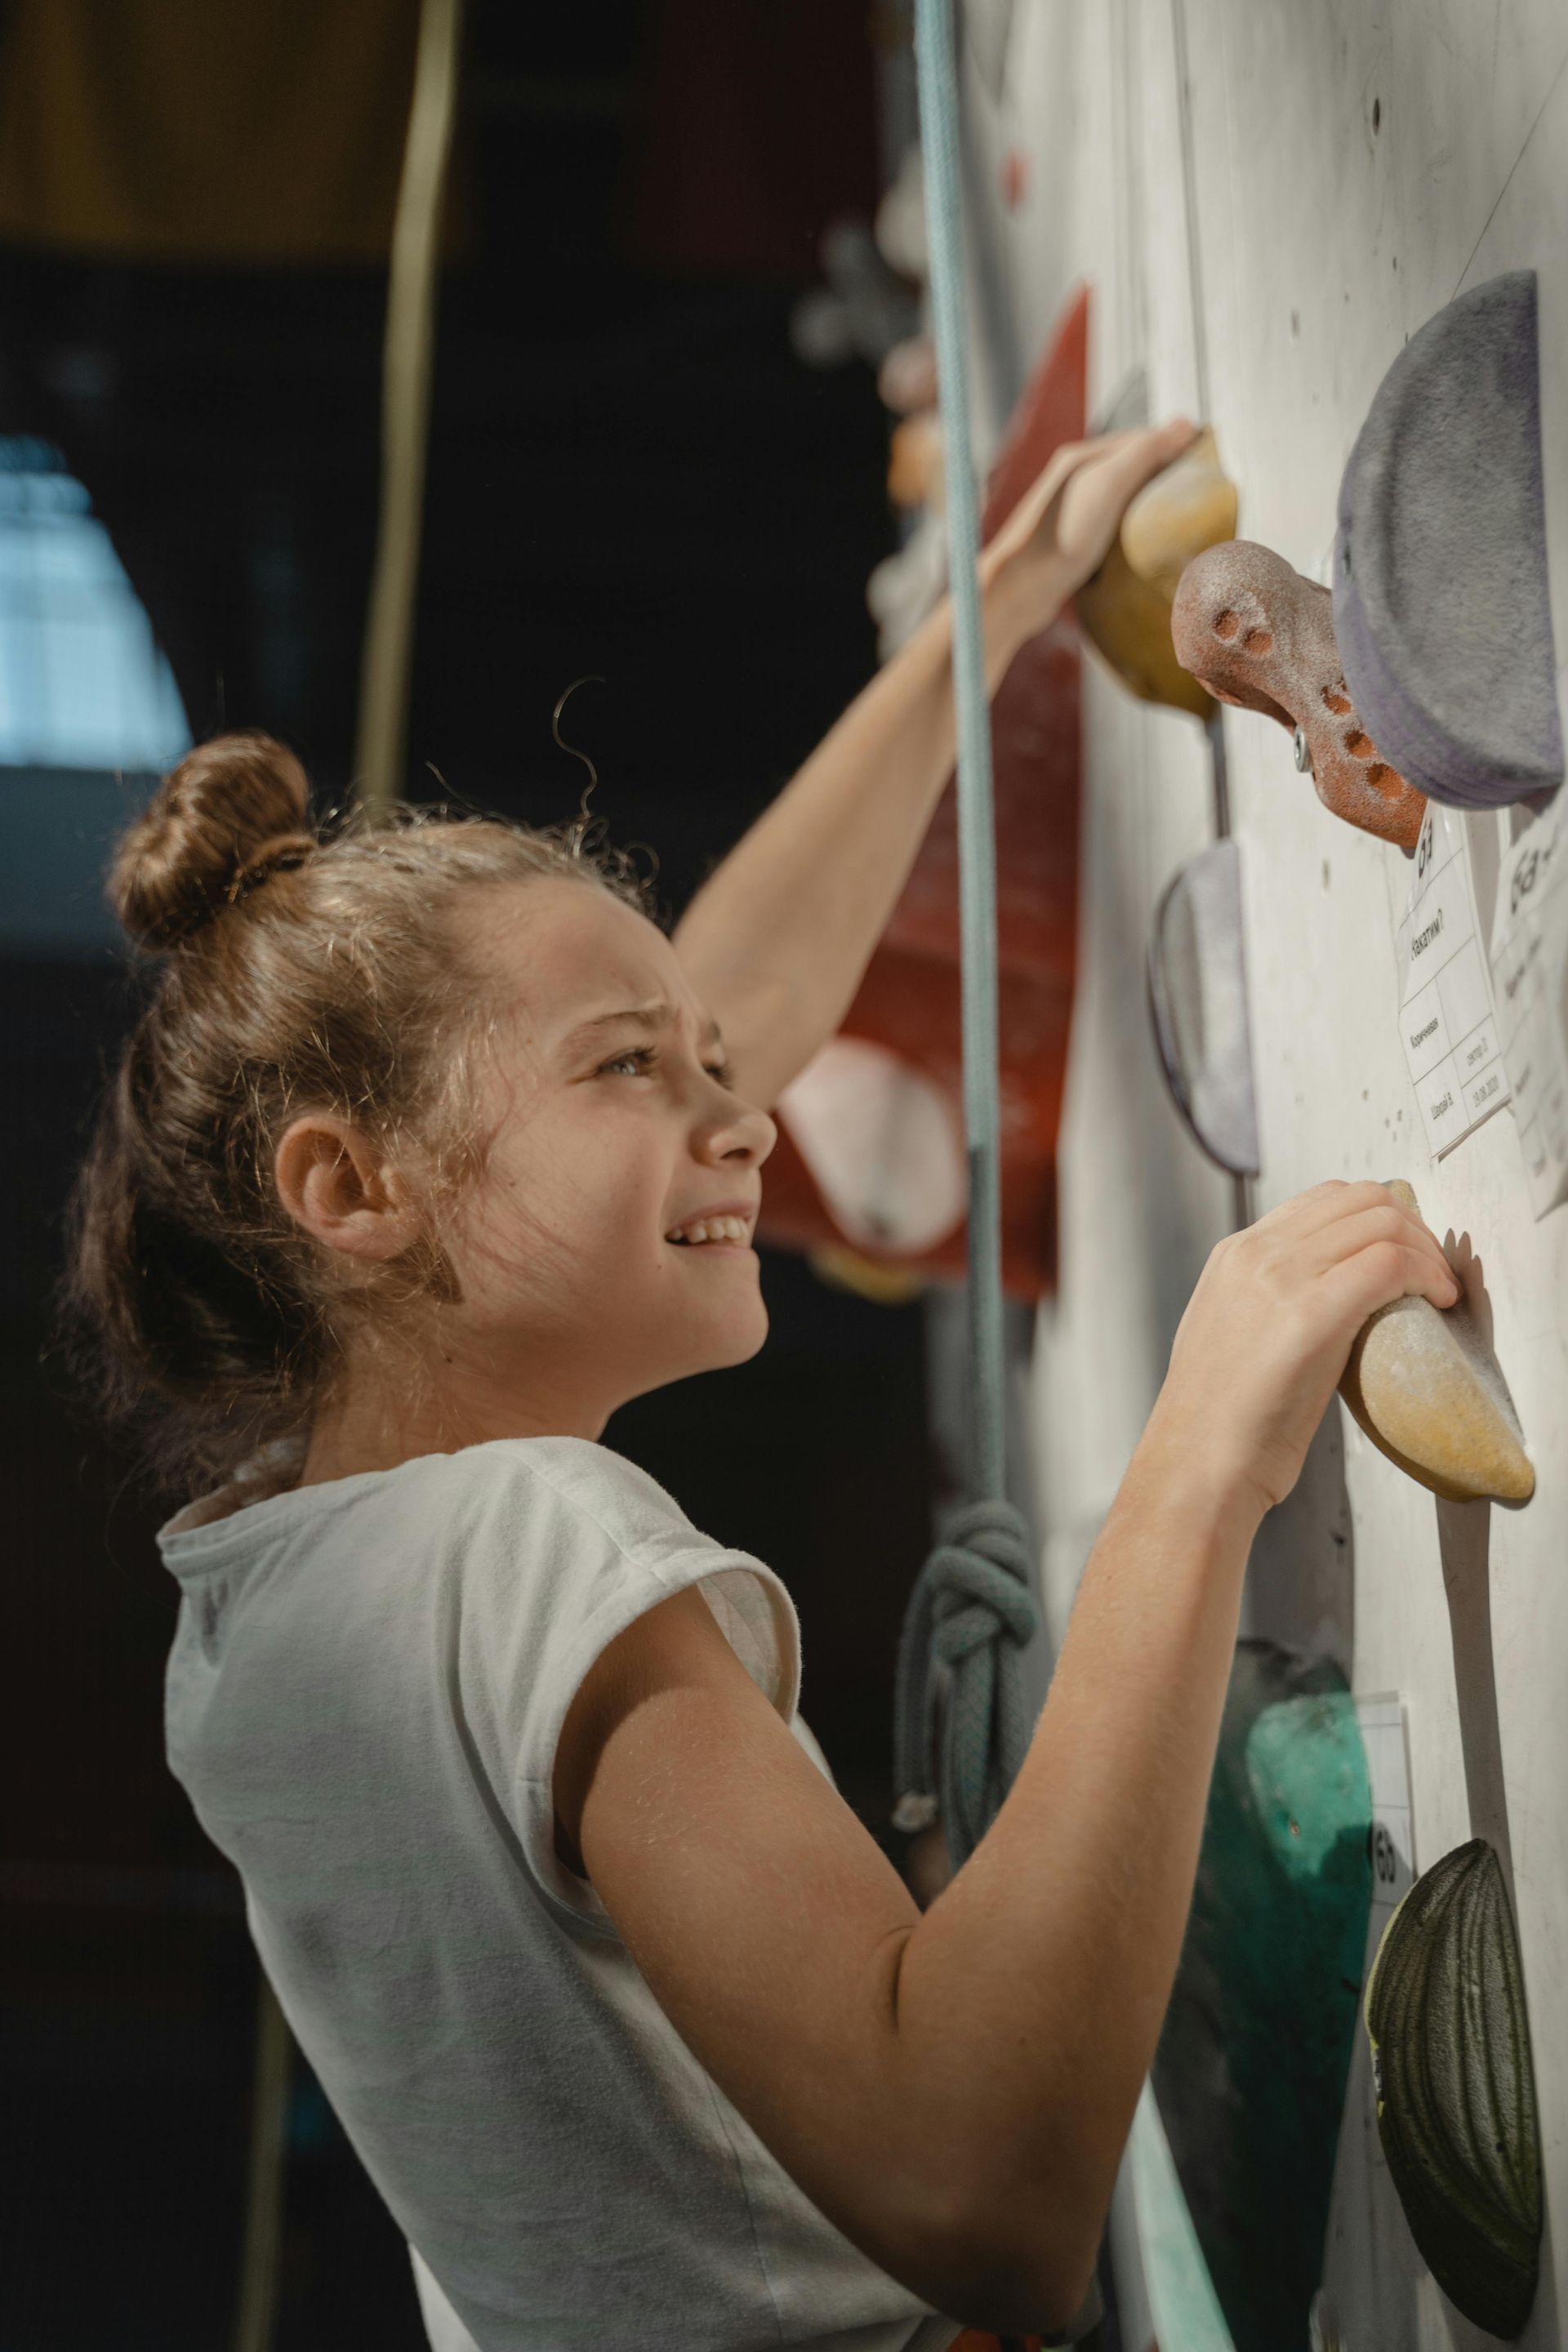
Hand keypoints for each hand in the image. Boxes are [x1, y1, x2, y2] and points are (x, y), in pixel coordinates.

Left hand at [983, 418, 1197, 647]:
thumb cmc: (1064, 534)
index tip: (1203, 463)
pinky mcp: (1065, 543)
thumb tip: (1186, 424)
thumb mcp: (1110, 484)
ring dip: (1143, 508)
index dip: (1171, 447)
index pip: (1137, 440)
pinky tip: (1139, 548)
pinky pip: (1105, 529)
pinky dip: (1126, 533)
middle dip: (1159, 477)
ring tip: (1172, 522)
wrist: (1020, 589)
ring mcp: (1066, 513)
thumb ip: (1145, 452)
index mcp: (1079, 457)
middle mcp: (1070, 480)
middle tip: (1194, 495)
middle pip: (1127, 470)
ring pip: (1116, 501)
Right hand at [1144, 1180, 1460, 1520]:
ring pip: (1382, 1222)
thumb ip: (1269, 1301)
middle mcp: (1257, 1252)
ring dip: (1427, 1251)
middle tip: (1433, 1272)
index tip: (1406, 1255)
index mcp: (1236, 1254)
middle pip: (1362, 1199)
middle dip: (1413, 1228)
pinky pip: (1389, 1263)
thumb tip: (1328, 1297)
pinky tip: (1439, 1302)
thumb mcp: (1233, 1335)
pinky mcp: (1310, 1314)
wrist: (1196, 1463)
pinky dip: (1428, 1275)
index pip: (1326, 1199)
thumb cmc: (1222, 1422)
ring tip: (1440, 1291)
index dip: (1382, 1219)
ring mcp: (1281, 1277)